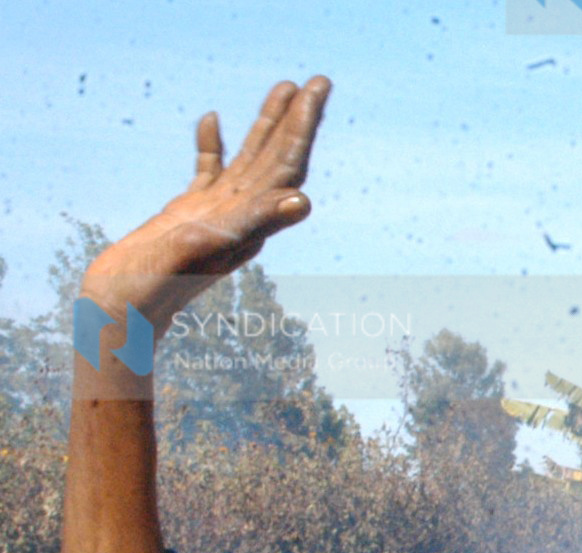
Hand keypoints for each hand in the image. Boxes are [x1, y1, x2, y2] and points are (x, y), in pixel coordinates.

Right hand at [80, 77, 330, 333]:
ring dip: (266, 125)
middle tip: (318, 81)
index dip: (303, 127)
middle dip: (297, 118)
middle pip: (277, 156)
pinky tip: (213, 119)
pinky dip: (211, 144)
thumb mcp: (212, 244)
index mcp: (252, 217)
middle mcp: (242, 213)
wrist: (127, 307)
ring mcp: (216, 211)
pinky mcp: (188, 213)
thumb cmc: (164, 281)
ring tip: (284, 87)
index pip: (287, 164)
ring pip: (248, 159)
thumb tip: (303, 201)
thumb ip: (257, 222)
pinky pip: (208, 171)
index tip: (318, 91)